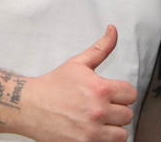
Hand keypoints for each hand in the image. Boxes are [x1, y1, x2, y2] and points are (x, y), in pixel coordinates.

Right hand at [20, 25, 136, 141]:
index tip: (114, 95)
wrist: (29, 106)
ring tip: (100, 122)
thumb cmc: (53, 85)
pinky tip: (93, 132)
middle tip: (104, 108)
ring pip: (121, 134)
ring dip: (113, 128)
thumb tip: (113, 30)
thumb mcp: (78, 63)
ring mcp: (90, 131)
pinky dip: (103, 140)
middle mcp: (98, 111)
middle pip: (127, 115)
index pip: (131, 95)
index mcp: (100, 89)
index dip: (123, 94)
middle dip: (117, 111)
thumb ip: (101, 48)